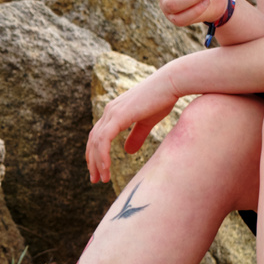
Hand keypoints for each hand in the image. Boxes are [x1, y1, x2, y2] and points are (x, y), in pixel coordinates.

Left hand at [85, 68, 182, 183]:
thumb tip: (128, 151)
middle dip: (92, 161)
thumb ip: (136, 136)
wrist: (171, 83)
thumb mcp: (146, 122)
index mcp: (114, 112)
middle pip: (93, 140)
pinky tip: (105, 168)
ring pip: (97, 141)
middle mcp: (109, 111)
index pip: (98, 136)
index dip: (95, 153)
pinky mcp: (119, 115)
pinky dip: (102, 154)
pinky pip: (104, 138)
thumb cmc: (162, 100)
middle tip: (95, 180)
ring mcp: (112, 112)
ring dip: (97, 162)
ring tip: (102, 178)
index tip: (98, 170)